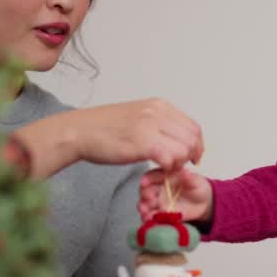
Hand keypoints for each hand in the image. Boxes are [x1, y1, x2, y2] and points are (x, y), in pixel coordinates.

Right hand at [9, 97, 203, 178]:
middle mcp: (157, 113)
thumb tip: (175, 137)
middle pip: (193, 138)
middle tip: (178, 167)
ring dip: (179, 163)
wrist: (79, 131)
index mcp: (159, 105)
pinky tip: (158, 170)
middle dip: (191, 156)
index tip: (191, 158)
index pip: (193, 126)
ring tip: (165, 168)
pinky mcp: (142, 142)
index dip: (197, 145)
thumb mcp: (137, 116)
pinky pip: (170, 158)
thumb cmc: (104, 128)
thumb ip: (158, 124)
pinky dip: (168, 168)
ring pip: (185, 149)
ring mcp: (150, 126)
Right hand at [139, 167, 212, 223]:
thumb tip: (185, 172)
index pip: (152, 176)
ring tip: (145, 211)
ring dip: (144, 207)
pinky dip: (149, 218)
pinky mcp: (161, 214)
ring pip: (146, 204)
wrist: (203, 203)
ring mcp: (158, 202)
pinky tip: (149, 219)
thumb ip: (189, 178)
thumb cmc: (197, 187)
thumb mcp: (196, 182)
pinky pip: (153, 216)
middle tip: (147, 198)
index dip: (147, 179)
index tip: (144, 182)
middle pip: (146, 190)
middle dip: (144, 194)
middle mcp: (158, 189)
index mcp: (165, 177)